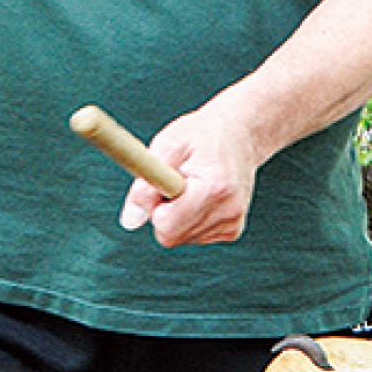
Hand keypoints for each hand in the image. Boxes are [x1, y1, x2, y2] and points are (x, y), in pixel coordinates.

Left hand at [118, 93, 259, 246]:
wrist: (240, 134)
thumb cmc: (202, 135)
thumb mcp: (168, 145)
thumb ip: (145, 183)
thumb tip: (131, 219)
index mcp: (214, 187)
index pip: (166, 225)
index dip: (154, 207)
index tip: (161, 185)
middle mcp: (228, 210)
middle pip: (171, 236)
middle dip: (163, 213)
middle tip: (174, 183)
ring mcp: (232, 223)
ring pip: (180, 237)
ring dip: (176, 215)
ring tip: (191, 186)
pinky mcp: (232, 231)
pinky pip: (193, 236)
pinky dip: (189, 219)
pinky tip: (200, 197)